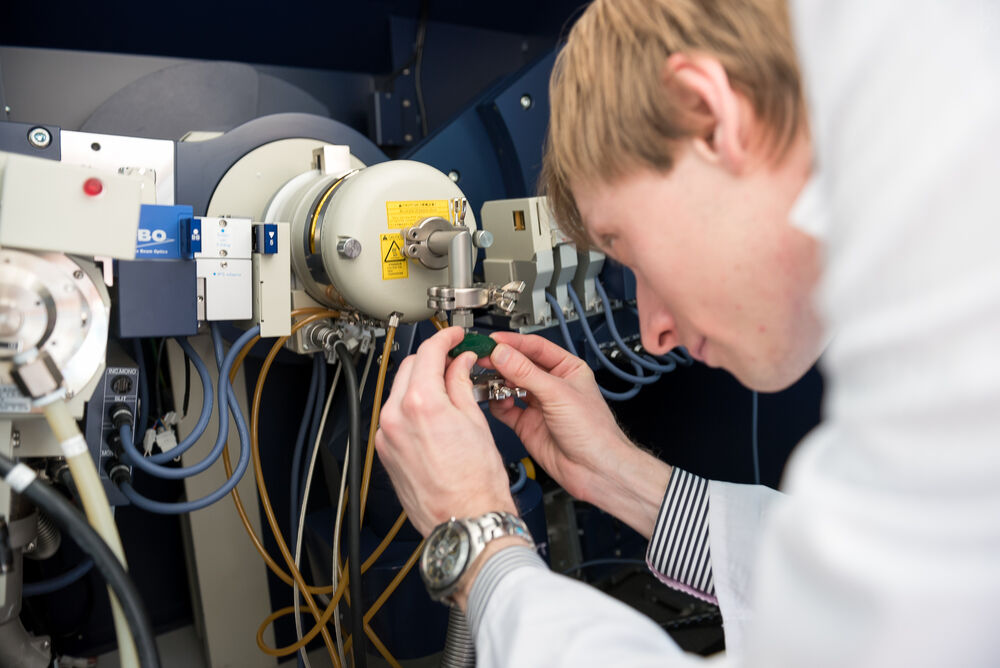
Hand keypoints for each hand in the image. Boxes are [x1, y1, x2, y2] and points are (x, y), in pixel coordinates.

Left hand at [375, 327, 515, 535]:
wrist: (466, 520)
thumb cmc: (476, 483)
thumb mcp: (475, 421)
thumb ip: (461, 385)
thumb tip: (459, 365)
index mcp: (420, 404)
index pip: (428, 353)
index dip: (445, 338)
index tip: (454, 336)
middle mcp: (395, 418)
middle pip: (409, 368)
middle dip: (432, 359)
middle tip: (455, 359)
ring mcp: (387, 437)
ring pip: (399, 391)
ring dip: (420, 382)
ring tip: (448, 387)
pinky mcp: (386, 452)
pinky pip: (395, 416)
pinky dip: (412, 405)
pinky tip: (434, 412)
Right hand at [483, 332, 632, 502]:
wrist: (594, 469)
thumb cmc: (594, 431)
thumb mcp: (557, 393)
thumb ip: (526, 373)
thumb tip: (503, 354)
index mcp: (567, 369)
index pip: (535, 348)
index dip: (513, 343)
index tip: (492, 341)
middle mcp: (551, 385)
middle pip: (519, 365)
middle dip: (501, 362)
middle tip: (482, 358)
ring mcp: (538, 405)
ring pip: (509, 386)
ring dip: (497, 382)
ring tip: (486, 379)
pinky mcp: (527, 425)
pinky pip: (505, 409)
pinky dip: (496, 404)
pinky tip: (495, 401)